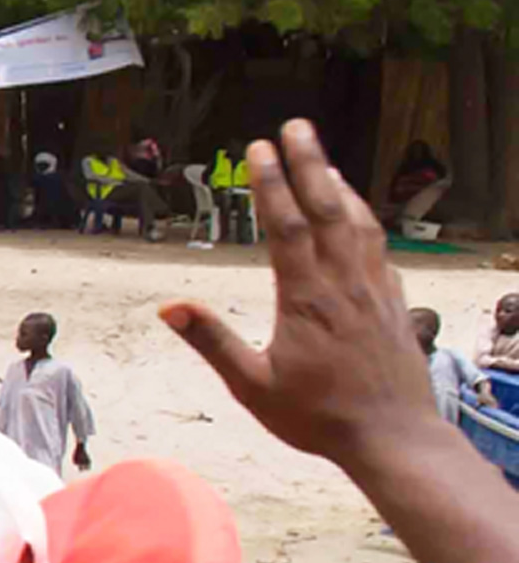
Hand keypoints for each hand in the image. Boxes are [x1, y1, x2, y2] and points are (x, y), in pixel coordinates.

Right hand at [163, 123, 432, 466]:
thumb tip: (169, 307)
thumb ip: (212, 342)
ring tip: (324, 158)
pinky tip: (357, 214)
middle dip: (310, 163)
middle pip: (328, 209)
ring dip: (340, 185)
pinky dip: (365, 219)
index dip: (272, 185)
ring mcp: (375, 291)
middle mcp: (345, 285)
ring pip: (359, 223)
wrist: (393, 437)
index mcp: (306, 300)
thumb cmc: (318, 416)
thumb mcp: (253, 386)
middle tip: (296, 125)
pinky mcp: (394, 303)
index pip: (288, 227)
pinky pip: (378, 247)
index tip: (258, 149)